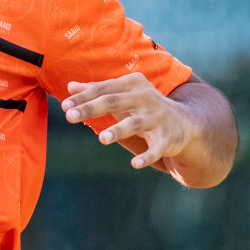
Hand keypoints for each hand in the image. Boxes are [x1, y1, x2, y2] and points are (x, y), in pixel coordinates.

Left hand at [61, 73, 197, 171]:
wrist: (185, 122)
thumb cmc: (144, 106)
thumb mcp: (123, 95)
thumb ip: (97, 91)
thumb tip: (70, 86)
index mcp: (133, 84)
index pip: (104, 90)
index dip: (83, 97)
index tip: (64, 106)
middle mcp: (145, 98)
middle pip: (114, 102)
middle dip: (92, 108)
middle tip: (70, 117)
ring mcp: (157, 118)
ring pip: (135, 124)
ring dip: (118, 130)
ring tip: (102, 139)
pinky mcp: (167, 139)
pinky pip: (156, 149)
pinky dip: (147, 157)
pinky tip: (135, 164)